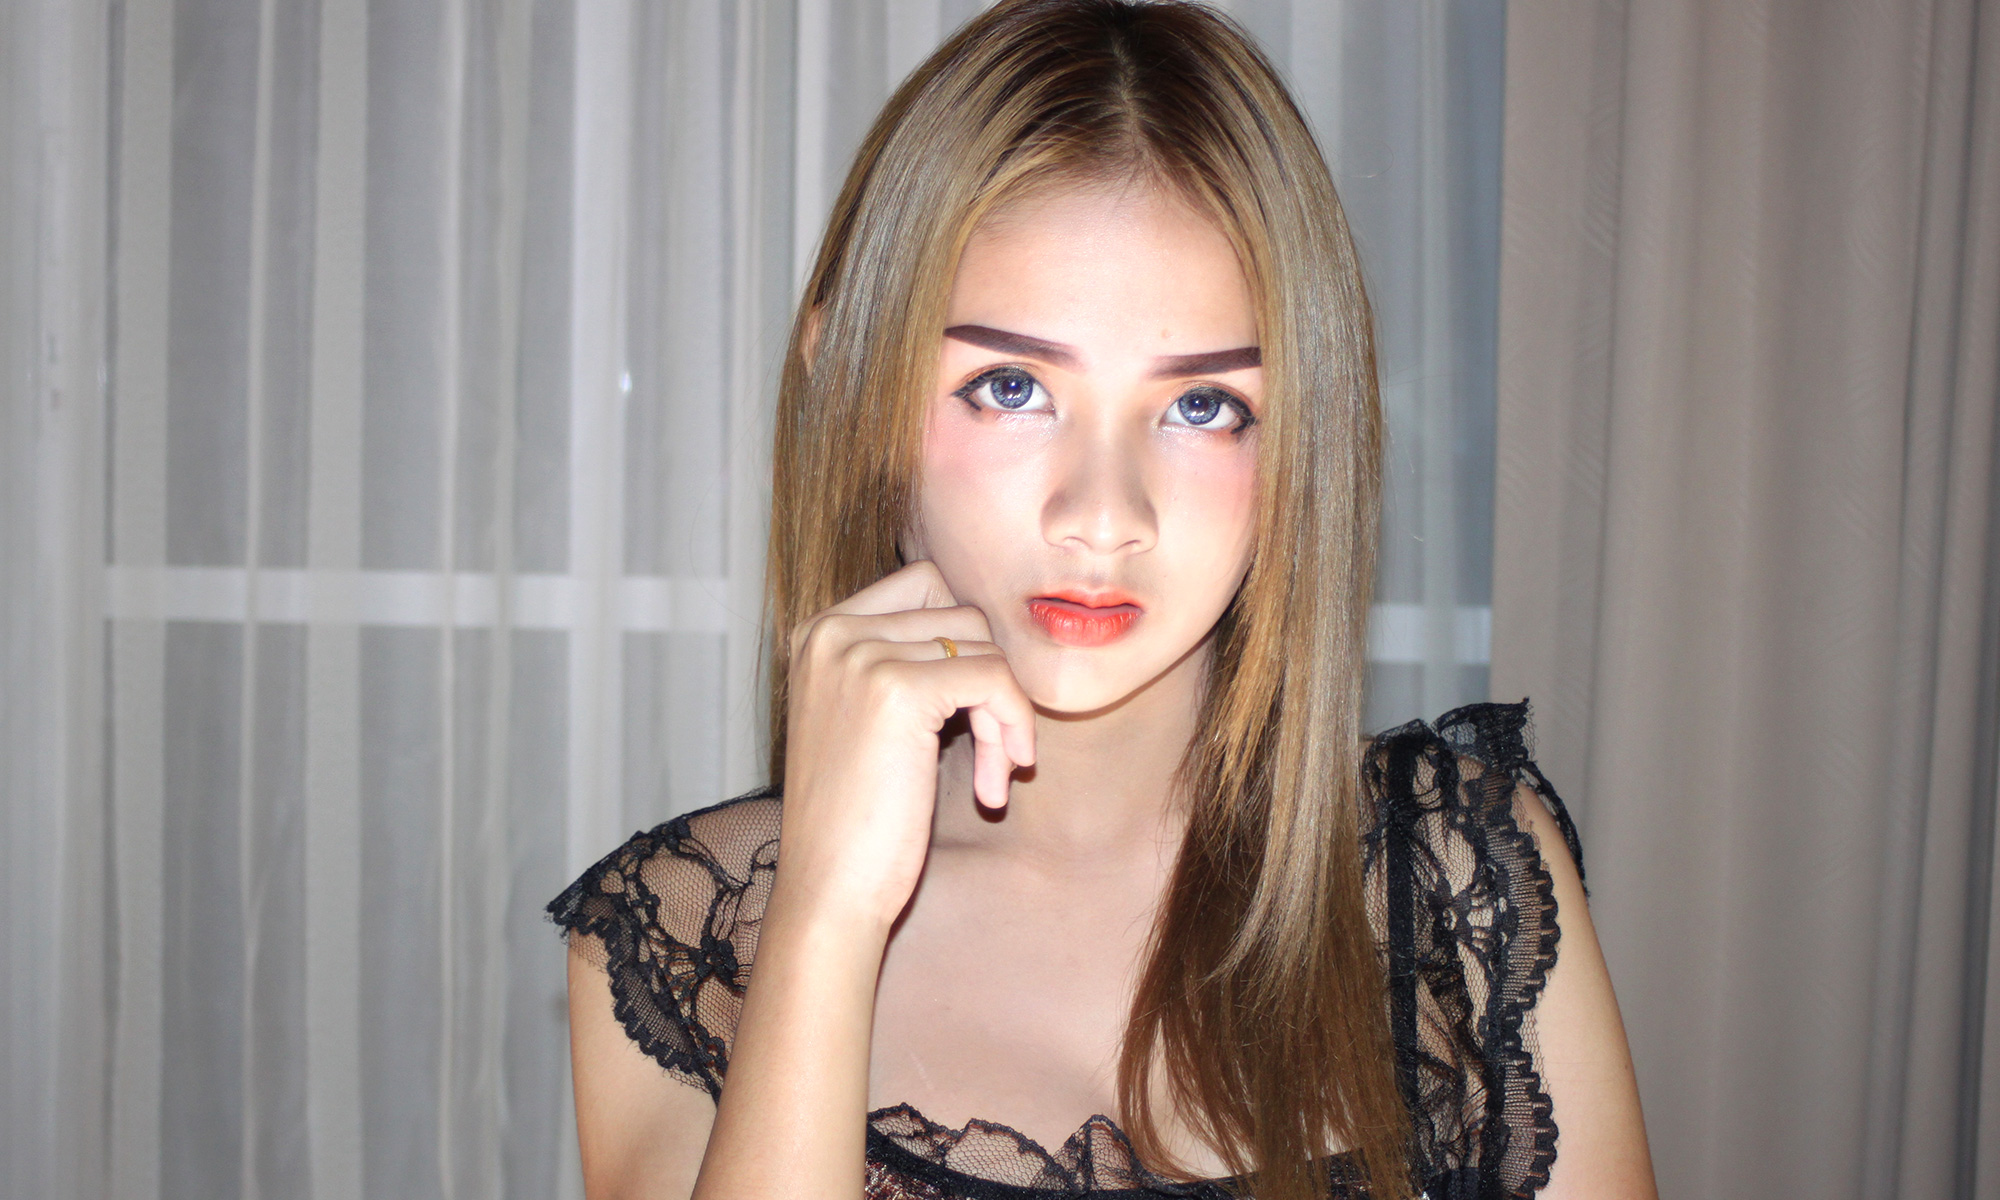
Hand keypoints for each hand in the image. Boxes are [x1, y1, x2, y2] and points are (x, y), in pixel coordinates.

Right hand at [774, 561, 1037, 931]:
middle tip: (992, 753)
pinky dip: (1012, 727)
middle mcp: (832, 631)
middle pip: (962, 614)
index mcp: (819, 631)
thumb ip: (906, 661)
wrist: (829, 890)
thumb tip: (986, 625)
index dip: (967, 646)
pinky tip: (995, 785)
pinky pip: (995, 678)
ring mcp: (861, 655)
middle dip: (990, 682)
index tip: (972, 713)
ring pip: (984, 647)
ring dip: (1003, 715)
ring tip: (990, 776)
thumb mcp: (869, 718)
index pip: (928, 584)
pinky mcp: (898, 689)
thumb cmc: (857, 818)